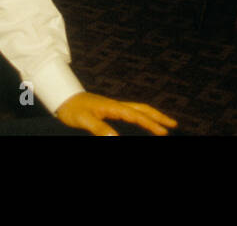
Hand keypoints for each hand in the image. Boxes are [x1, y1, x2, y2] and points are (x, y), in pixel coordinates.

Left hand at [54, 91, 177, 135]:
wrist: (63, 98)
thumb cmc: (72, 109)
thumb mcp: (83, 120)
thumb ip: (99, 128)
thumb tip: (116, 139)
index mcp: (113, 107)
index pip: (136, 116)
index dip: (150, 123)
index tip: (163, 131)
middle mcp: (116, 105)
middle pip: (143, 109)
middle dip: (158, 116)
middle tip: (173, 124)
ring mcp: (114, 106)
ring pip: (139, 109)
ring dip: (153, 115)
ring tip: (165, 122)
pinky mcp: (111, 110)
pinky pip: (132, 112)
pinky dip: (142, 116)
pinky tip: (144, 121)